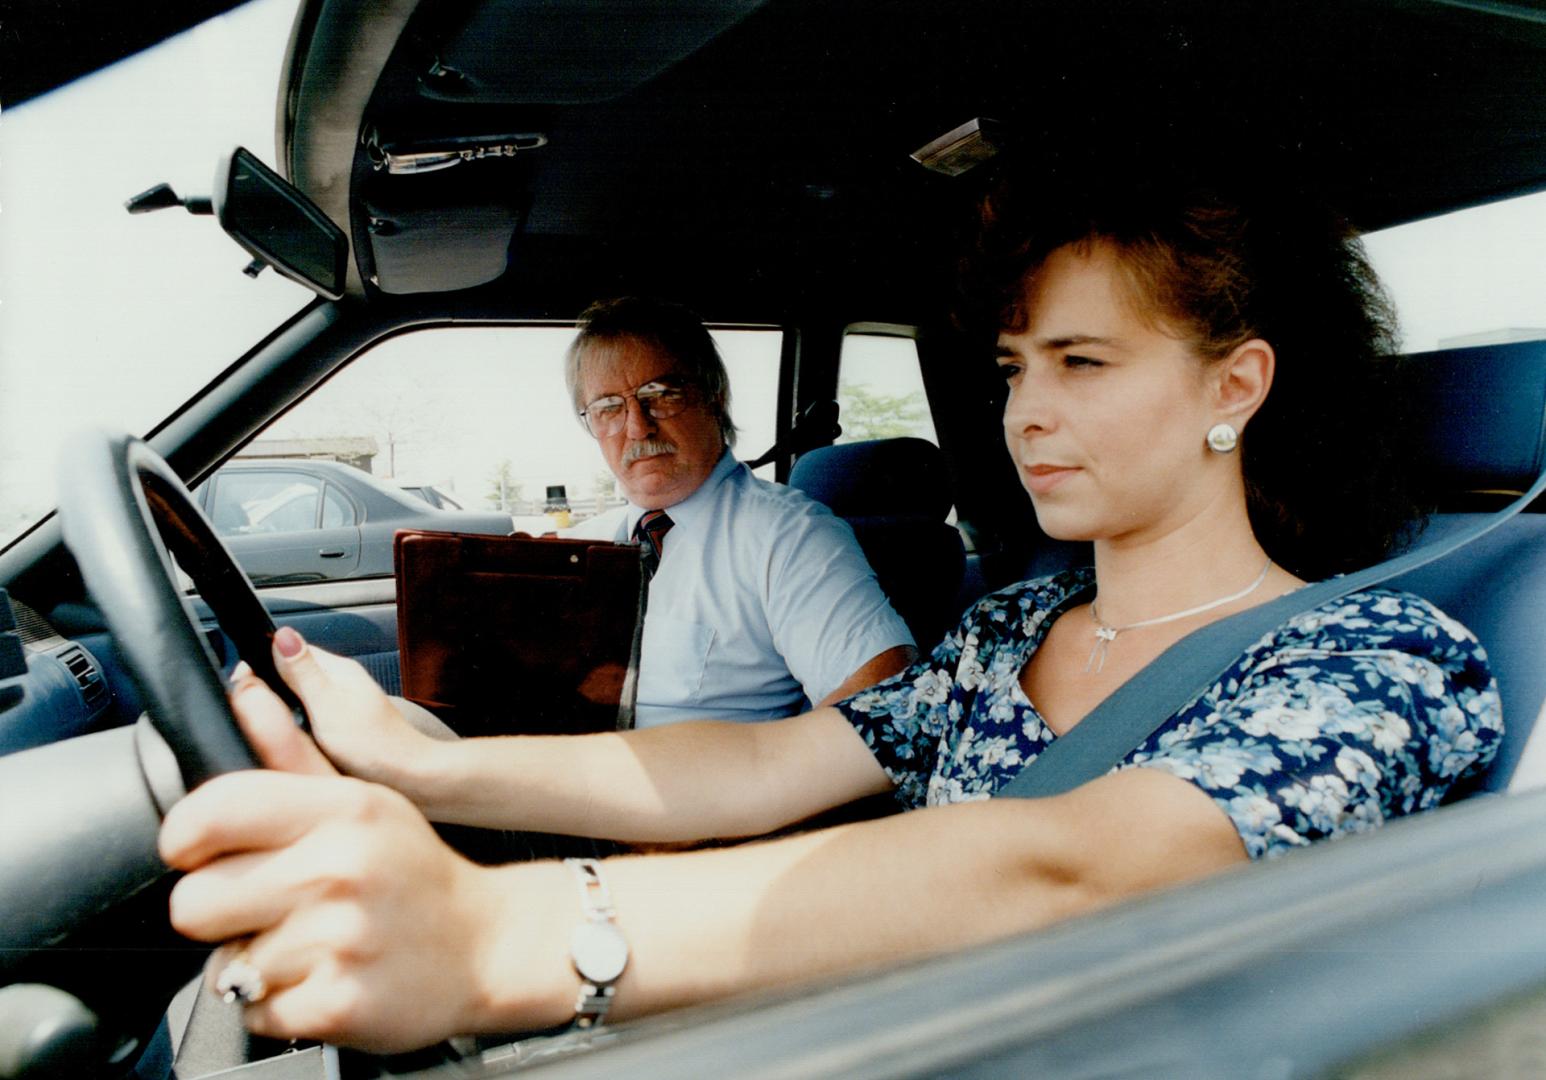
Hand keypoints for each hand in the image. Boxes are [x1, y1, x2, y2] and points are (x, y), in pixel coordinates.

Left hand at [159, 669, 527, 1050]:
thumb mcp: (361, 800)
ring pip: (224, 965)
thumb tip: (242, 689)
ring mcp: (338, 940)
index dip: (186, 841)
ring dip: (257, 962)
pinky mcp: (336, 1005)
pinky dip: (278, 1004)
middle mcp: (338, 870)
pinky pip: (252, 1012)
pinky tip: (323, 979)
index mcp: (341, 811)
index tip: (203, 855)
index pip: (209, 814)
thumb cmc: (413, 871)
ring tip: (311, 944)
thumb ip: (290, 752)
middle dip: (221, 912)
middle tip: (269, 907)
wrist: (488, 945)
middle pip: (193, 903)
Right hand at [260, 626, 436, 787]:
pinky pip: (312, 720)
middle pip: (294, 676)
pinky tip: (294, 743)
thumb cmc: (374, 746)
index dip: (262, 664)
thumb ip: (303, 673)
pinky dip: (299, 729)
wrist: (411, 779)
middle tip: (254, 710)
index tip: (243, 682)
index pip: (290, 651)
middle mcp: (343, 682)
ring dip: (285, 711)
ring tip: (272, 727)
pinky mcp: (346, 727)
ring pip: (302, 700)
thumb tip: (283, 635)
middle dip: (272, 690)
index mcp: (338, 670)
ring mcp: (345, 705)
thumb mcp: (328, 706)